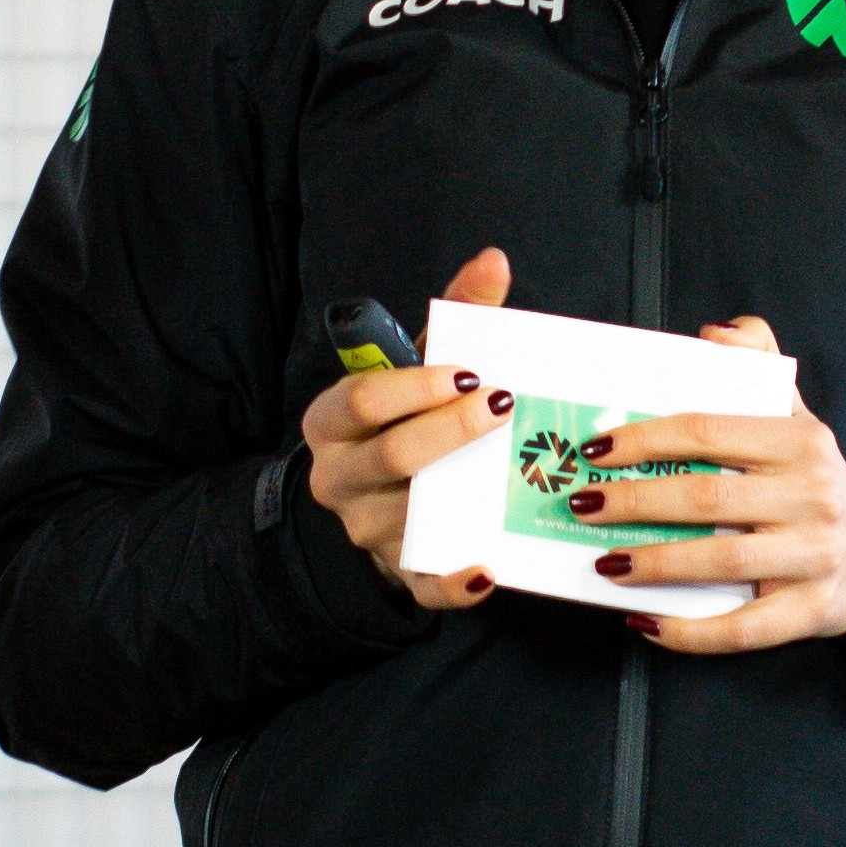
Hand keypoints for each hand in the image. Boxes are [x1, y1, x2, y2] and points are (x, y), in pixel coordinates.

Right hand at [304, 245, 515, 609]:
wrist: (371, 498)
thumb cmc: (401, 421)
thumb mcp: (416, 367)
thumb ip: (453, 318)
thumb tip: (494, 261)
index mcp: (331, 422)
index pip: (363, 400)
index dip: (417, 387)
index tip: (471, 373)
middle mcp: (338, 477)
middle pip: (390, 457)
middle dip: (450, 431)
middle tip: (503, 408)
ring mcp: (364, 530)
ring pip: (409, 518)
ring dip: (462, 496)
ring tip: (514, 471)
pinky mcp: (396, 572)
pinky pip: (423, 584)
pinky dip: (454, 582)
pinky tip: (489, 567)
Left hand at [571, 314, 845, 656]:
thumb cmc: (816, 479)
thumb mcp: (797, 414)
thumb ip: (757, 365)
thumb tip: (713, 334)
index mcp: (800, 442)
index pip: (710, 431)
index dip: (647, 440)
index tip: (596, 450)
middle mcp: (811, 496)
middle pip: (706, 497)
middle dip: (635, 501)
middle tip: (583, 504)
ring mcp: (813, 557)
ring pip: (722, 560)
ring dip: (654, 563)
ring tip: (604, 562)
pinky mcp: (811, 611)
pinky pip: (742, 628)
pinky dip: (690, 631)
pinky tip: (645, 623)